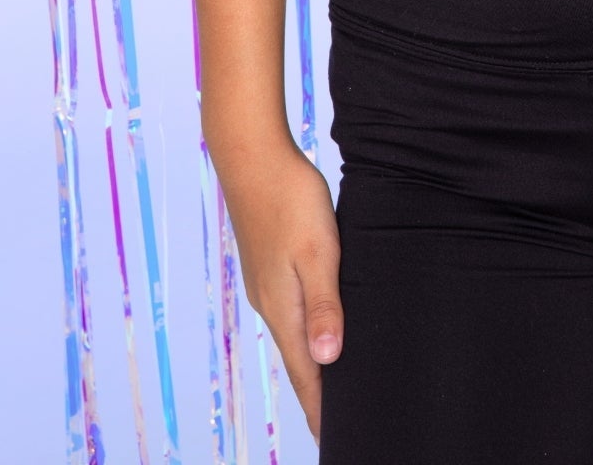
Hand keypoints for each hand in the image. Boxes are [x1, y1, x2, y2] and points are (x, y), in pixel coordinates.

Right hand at [214, 139, 343, 441]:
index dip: (322, 411)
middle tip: (340, 426)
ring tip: (331, 387)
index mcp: (284, 309)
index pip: (307, 375)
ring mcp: (266, 286)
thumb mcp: (317, 251)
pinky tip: (318, 329)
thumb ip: (324, 304)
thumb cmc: (289, 200)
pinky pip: (291, 312)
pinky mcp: (269, 266)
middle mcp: (271, 305)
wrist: (252, 156)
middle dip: (319, 397)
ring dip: (313, 365)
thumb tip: (328, 360)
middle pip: (299, 363)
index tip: (337, 441)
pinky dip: (306, 333)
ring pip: (294, 337)